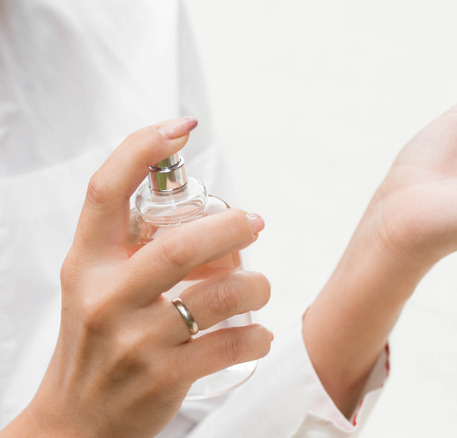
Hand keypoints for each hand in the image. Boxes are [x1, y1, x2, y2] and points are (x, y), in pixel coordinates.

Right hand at [1, 119, 272, 437]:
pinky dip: (258, 335)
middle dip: (233, 227)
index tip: (180, 129)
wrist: (77, 423)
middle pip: (183, 244)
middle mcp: (107, 298)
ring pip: (222, 295)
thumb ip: (144, 251)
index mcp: (88, 265)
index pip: (106, 192)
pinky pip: (234, 344)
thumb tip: (225, 224)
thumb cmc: (101, 344)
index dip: (143, 150)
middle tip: (255, 223)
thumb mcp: (100, 289)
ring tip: (258, 288)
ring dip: (256, 285)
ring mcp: (136, 341)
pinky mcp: (166, 378)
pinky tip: (256, 334)